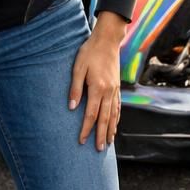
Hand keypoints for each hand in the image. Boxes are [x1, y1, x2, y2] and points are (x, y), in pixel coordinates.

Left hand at [68, 14, 126, 150]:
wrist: (107, 40)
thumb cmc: (89, 52)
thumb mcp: (78, 68)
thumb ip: (75, 88)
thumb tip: (71, 107)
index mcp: (98, 88)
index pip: (91, 114)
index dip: (86, 129)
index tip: (82, 141)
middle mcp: (109, 91)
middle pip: (105, 118)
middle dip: (101, 135)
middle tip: (99, 150)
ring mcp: (115, 89)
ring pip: (113, 114)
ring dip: (110, 129)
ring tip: (108, 142)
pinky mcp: (117, 86)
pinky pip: (118, 106)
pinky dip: (116, 118)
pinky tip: (115, 124)